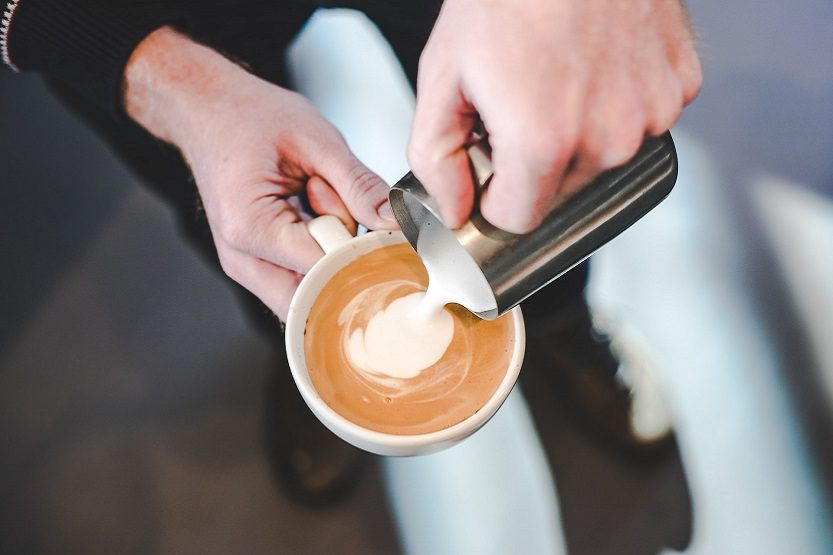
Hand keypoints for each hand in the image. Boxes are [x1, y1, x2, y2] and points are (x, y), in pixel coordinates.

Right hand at [124, 28, 394, 319]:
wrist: (206, 109)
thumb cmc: (250, 117)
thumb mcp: (316, 140)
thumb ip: (359, 186)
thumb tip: (396, 224)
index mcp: (251, 227)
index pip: (324, 271)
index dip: (360, 252)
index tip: (382, 229)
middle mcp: (241, 258)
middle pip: (314, 300)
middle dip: (344, 263)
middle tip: (341, 208)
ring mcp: (245, 266)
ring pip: (310, 295)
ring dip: (330, 258)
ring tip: (315, 202)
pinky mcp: (256, 264)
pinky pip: (301, 279)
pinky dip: (319, 252)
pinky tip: (310, 214)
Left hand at [409, 0, 701, 232]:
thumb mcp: (443, 75)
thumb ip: (437, 157)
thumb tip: (456, 211)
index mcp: (543, 143)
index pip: (518, 218)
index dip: (495, 194)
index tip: (490, 161)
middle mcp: (607, 139)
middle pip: (560, 188)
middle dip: (534, 159)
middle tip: (519, 100)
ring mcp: (652, 112)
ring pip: (603, 157)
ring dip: (578, 133)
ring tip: (558, 75)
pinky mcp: (680, 84)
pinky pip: (640, 121)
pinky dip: (616, 104)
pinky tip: (596, 64)